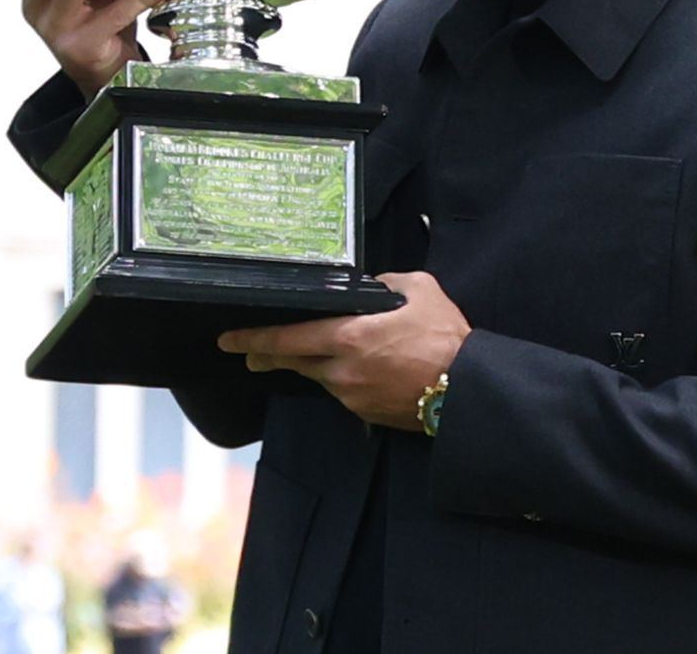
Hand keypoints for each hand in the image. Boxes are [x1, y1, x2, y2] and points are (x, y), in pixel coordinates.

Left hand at [216, 272, 470, 431]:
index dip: (254, 338)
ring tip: (322, 351)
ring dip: (313, 364)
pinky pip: (344, 392)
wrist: (468, 389)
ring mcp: (352, 396)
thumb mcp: (419, 290)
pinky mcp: (367, 414)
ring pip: (320, 376)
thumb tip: (370, 287)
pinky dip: (342, 379)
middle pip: (293, 362)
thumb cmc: (445, 337)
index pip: (287, 338)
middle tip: (250, 352)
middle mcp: (342, 372)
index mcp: (348, 338)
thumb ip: (385, 283)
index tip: (228, 339)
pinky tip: (360, 370)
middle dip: (267, 355)